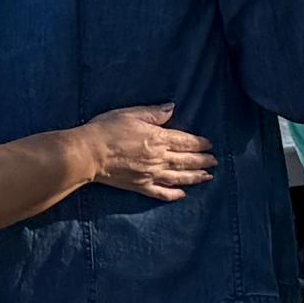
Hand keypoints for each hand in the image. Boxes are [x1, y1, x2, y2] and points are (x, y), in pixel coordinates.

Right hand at [76, 104, 214, 199]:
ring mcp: (151, 175)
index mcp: (157, 138)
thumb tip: (172, 108)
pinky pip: (162, 193)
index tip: (209, 145)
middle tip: (214, 161)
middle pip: (187, 160)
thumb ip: (153, 113)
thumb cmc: (106, 129)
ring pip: (180, 177)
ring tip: (208, 177)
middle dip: (203, 161)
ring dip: (195, 177)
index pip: (185, 142)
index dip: (199, 143)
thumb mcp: (130, 114)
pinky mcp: (141, 186)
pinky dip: (174, 194)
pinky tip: (183, 194)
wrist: (88, 153)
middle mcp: (159, 158)